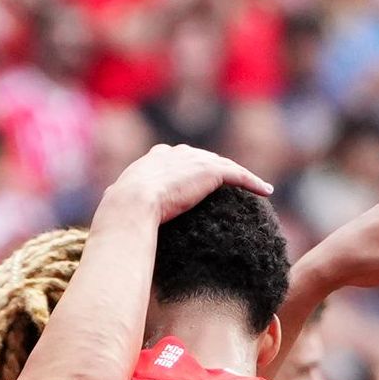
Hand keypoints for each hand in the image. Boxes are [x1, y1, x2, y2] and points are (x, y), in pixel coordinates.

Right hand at [97, 144, 271, 228]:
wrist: (130, 206)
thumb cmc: (119, 214)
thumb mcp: (119, 207)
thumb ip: (123, 209)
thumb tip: (113, 225)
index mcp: (152, 161)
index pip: (176, 158)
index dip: (189, 168)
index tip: (197, 179)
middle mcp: (173, 154)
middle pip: (202, 158)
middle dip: (217, 168)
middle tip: (230, 182)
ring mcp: (192, 160)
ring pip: (223, 165)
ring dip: (240, 175)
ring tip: (255, 186)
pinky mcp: (209, 171)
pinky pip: (237, 174)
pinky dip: (252, 181)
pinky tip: (266, 191)